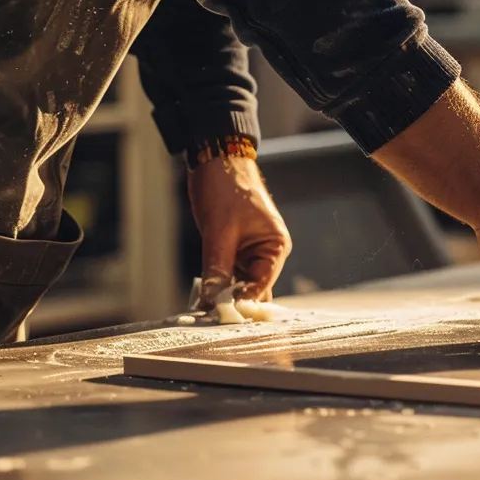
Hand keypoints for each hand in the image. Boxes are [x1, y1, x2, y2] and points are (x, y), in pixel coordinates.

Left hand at [187, 154, 290, 307]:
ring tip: (204, 310)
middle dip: (234, 302)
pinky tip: (203, 297)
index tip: (224, 315)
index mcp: (275, 246)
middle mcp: (266, 253)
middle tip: (211, 318)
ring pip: (238, 284)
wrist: (215, 161)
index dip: (245, 301)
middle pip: (253, 289)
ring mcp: (249, 253)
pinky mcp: (233, 251)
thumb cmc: (226, 189)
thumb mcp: (219, 231)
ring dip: (223, 295)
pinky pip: (227, 275)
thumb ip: (217, 267)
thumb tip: (211, 299)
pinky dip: (216, 285)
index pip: (263, 284)